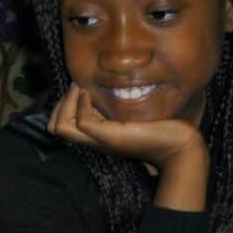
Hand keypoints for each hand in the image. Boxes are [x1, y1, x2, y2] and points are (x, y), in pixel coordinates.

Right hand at [48, 85, 210, 212]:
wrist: (178, 145)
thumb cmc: (160, 128)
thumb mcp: (131, 114)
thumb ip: (116, 106)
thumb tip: (104, 87)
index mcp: (96, 136)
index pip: (59, 126)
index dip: (60, 107)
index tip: (78, 90)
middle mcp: (94, 141)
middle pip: (54, 128)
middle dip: (59, 103)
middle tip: (77, 87)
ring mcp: (100, 140)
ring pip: (62, 126)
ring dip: (67, 101)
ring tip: (82, 88)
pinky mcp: (110, 136)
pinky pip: (83, 121)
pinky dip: (81, 103)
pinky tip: (91, 93)